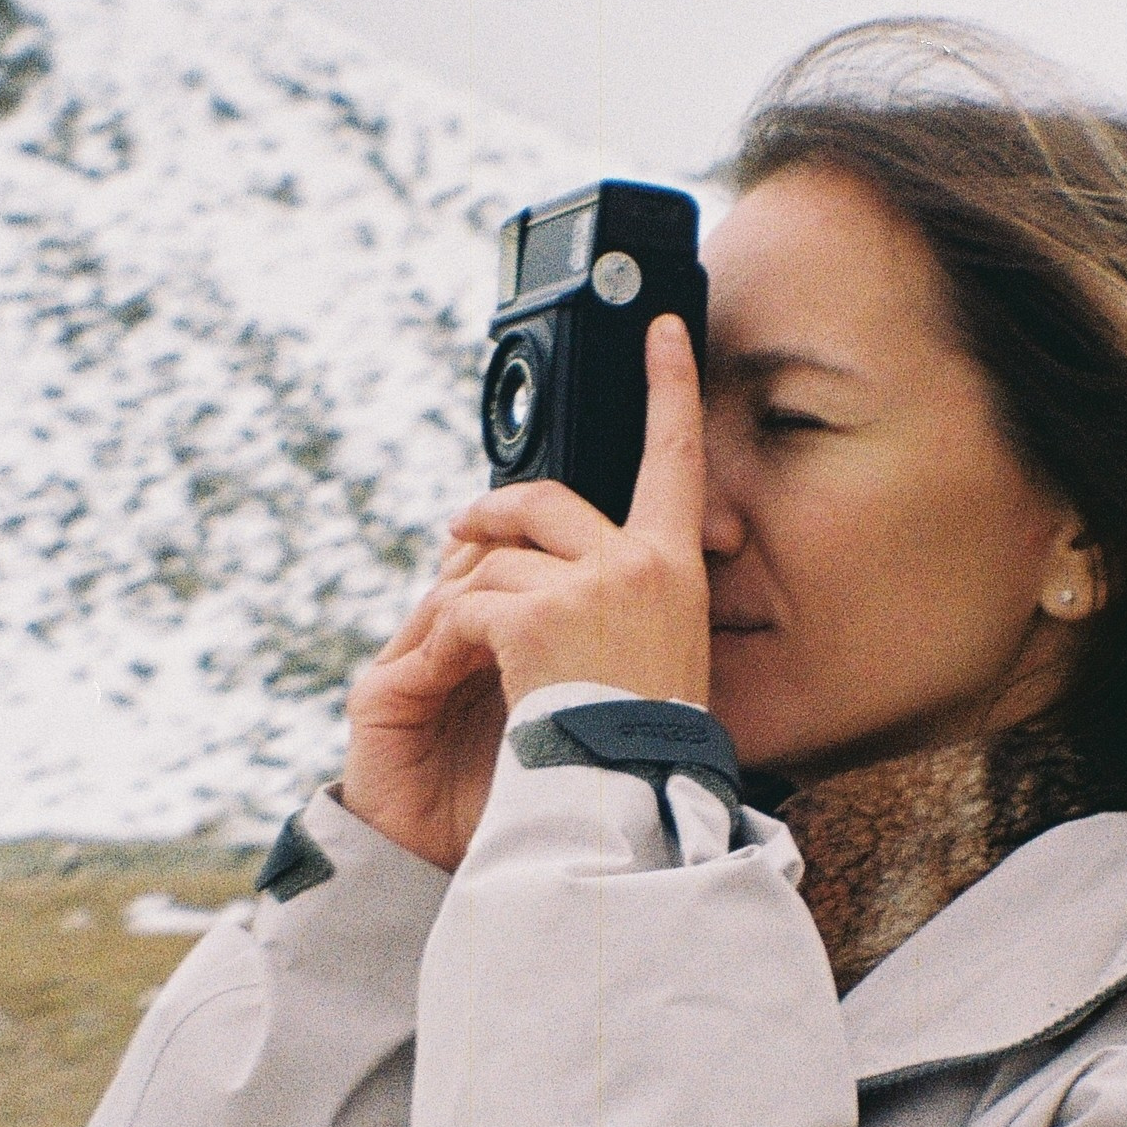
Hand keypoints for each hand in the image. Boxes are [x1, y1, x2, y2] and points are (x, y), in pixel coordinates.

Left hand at [339, 317, 709, 870]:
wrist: (625, 795)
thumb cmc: (639, 745)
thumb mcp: (654, 654)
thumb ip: (622, 597)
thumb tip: (561, 565)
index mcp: (676, 570)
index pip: (676, 459)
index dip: (671, 387)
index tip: (664, 331)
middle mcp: (638, 564)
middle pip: (546, 501)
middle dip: (493, 511)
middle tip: (460, 526)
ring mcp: (588, 586)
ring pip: (497, 563)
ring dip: (467, 601)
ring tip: (462, 649)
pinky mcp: (537, 615)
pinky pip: (470, 603)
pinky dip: (449, 635)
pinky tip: (456, 670)